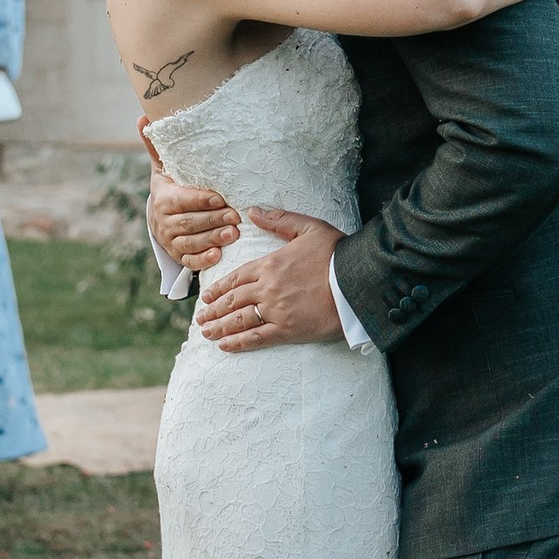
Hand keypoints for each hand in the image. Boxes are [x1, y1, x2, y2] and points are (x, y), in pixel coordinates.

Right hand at [143, 134, 239, 275]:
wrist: (161, 215)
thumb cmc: (170, 186)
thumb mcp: (164, 166)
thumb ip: (157, 145)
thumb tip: (144, 116)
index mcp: (163, 197)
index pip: (181, 200)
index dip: (200, 200)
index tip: (220, 198)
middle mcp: (164, 221)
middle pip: (189, 222)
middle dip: (213, 220)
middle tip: (236, 216)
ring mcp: (170, 240)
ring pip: (191, 242)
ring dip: (212, 239)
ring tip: (234, 233)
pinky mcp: (178, 255)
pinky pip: (189, 260)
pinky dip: (202, 260)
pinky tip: (218, 256)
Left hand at [195, 209, 343, 350]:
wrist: (358, 280)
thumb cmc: (337, 253)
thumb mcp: (308, 227)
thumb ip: (279, 220)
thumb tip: (253, 211)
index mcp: (269, 264)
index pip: (235, 278)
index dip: (219, 289)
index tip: (206, 296)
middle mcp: (267, 288)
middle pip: (232, 301)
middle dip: (213, 310)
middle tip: (201, 318)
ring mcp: (276, 310)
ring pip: (239, 320)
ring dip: (220, 327)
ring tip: (207, 333)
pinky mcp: (288, 330)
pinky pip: (257, 338)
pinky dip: (238, 343)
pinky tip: (225, 346)